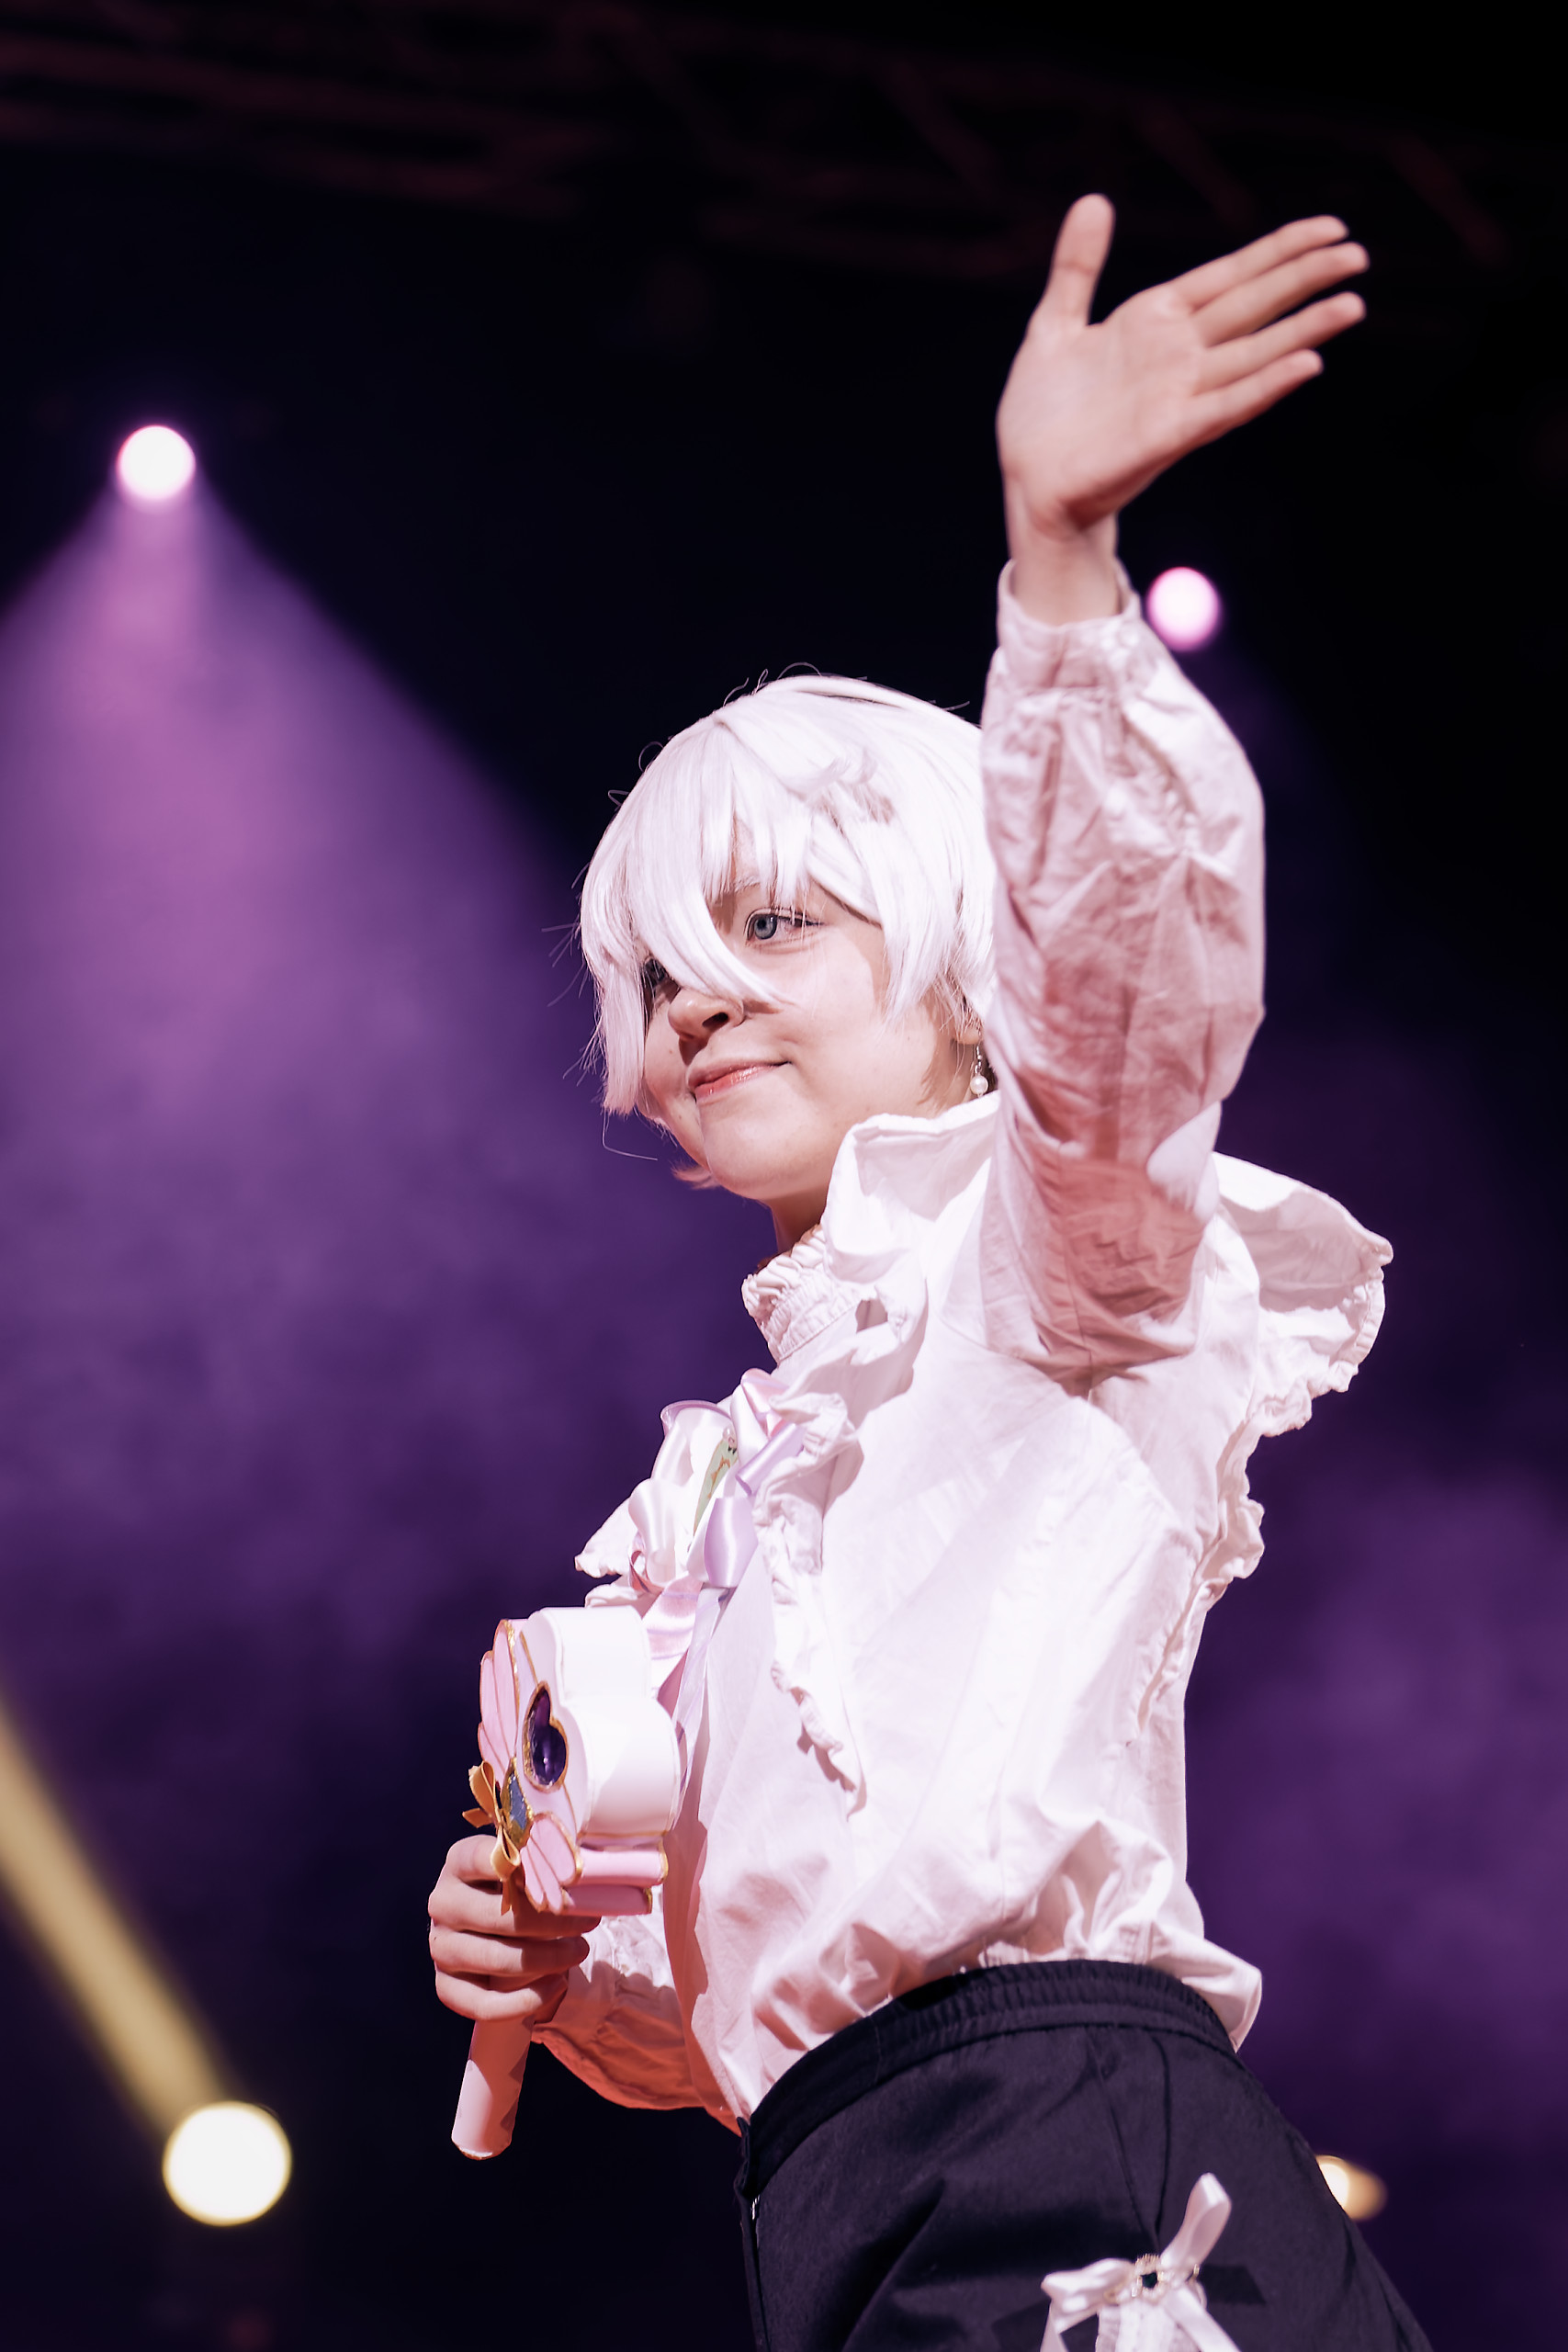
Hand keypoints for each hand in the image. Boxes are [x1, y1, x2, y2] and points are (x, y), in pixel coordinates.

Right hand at [428, 1833, 597, 2025]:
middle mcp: (442, 1903)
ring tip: (580, 1950)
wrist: (490, 1930)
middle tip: (589, 1922)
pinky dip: (527, 1998)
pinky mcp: (446, 1986)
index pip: (487, 1859)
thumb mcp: (522, 1865)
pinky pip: (485, 2004)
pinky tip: (558, 1983)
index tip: (567, 1880)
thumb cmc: (515, 1889)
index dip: (530, 1869)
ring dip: (548, 1958)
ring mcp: (441, 1947)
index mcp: (458, 1862)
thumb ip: (539, 1861)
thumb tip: (579, 1871)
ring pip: (496, 1960)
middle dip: (552, 1922)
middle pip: (498, 1916)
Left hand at [996, 195, 1367, 622]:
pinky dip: (1263, 387)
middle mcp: (1178, 356)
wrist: (1027, 481)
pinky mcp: (1166, 435)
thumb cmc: (1043, 414)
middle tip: (1359, 255)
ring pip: (1253, 355)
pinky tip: (1306, 366)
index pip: (1231, 275)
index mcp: (1156, 322)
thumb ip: (1078, 267)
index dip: (1278, 251)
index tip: (1331, 227)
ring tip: (1352, 306)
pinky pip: (1224, 407)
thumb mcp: (1054, 325)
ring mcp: (1177, 396)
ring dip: (1302, 332)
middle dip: (1305, 280)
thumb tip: (1095, 200)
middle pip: (1253, 307)